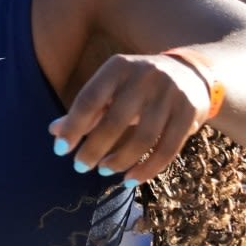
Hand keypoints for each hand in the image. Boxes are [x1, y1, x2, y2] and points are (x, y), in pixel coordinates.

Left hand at [47, 53, 212, 186]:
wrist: (190, 72)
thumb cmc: (137, 84)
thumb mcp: (111, 87)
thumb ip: (86, 109)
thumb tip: (54, 132)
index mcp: (118, 66)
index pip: (90, 99)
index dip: (73, 127)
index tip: (60, 150)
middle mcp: (145, 76)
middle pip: (115, 120)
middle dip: (95, 148)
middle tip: (80, 167)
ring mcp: (170, 93)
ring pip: (144, 138)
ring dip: (120, 160)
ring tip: (104, 170)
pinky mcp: (190, 112)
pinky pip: (168, 149)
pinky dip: (147, 169)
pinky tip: (130, 179)